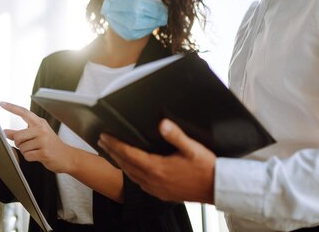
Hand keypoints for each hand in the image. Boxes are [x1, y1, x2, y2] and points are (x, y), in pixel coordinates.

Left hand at [1, 101, 74, 173]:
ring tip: (36, 150)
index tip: (2, 103)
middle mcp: (42, 130)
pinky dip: (30, 158)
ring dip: (26, 151)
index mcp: (40, 123)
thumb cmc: (51, 145)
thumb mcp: (37, 135)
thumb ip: (21, 133)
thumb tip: (5, 132)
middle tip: (27, 145)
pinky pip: (27, 156)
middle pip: (18, 135)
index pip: (24, 112)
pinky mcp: (44, 152)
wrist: (67, 156)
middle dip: (19, 143)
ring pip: (22, 147)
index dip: (12, 108)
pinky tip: (38, 156)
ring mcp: (44, 141)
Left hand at [98, 119, 215, 202]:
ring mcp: (156, 189)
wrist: (217, 188)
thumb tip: (163, 123)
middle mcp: (153, 180)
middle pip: (126, 164)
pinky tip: (131, 170)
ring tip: (111, 153)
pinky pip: (140, 183)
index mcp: (158, 168)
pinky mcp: (161, 194)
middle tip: (102, 141)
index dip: (115, 144)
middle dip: (113, 151)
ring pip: (131, 175)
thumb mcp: (192, 148)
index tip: (105, 136)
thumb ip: (176, 135)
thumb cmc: (206, 167)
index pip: (129, 154)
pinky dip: (131, 174)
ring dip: (120, 162)